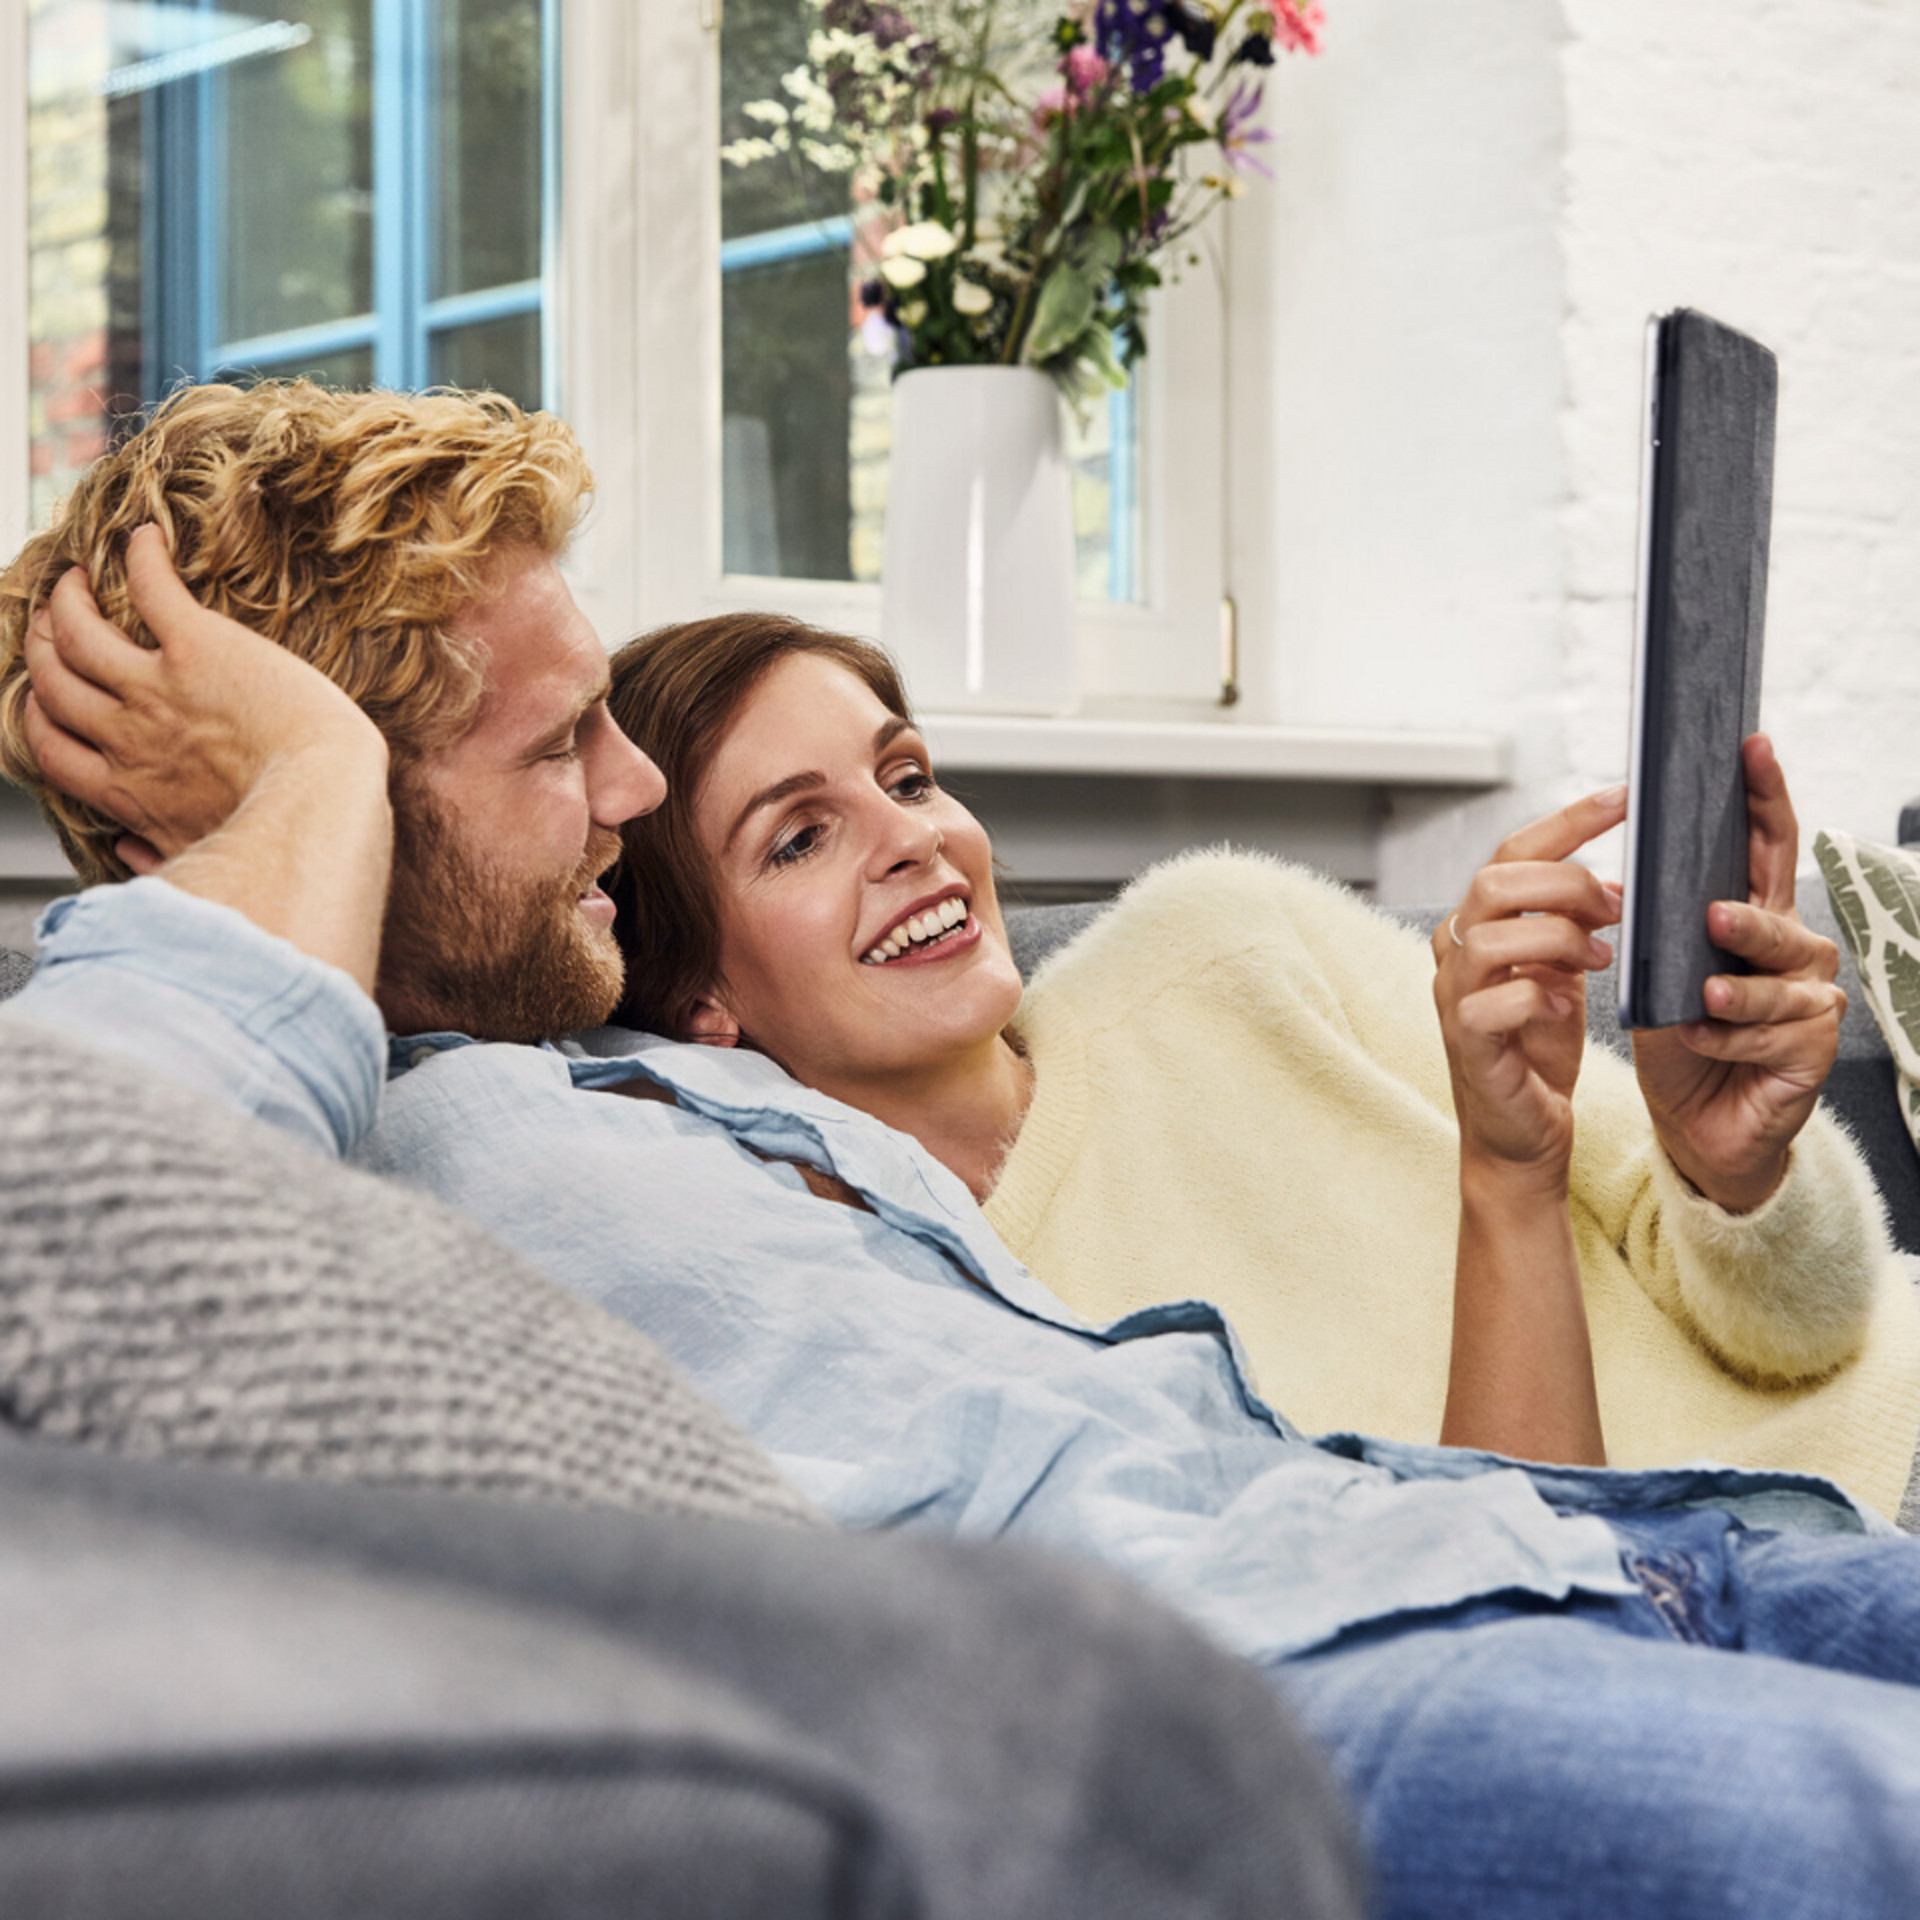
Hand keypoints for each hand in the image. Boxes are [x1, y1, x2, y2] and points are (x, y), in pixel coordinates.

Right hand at [21, 523, 385, 867]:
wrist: (323, 799)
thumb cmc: (281, 834)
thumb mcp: (202, 858)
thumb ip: (157, 853)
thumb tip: (128, 855)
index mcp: (127, 789)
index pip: (51, 747)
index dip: (38, 715)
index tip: (44, 697)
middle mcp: (130, 734)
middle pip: (54, 683)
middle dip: (42, 650)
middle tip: (53, 626)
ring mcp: (158, 686)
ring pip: (79, 632)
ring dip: (68, 601)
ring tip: (74, 580)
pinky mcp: (200, 646)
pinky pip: (151, 589)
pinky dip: (141, 558)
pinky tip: (145, 537)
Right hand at [1433, 787, 1626, 1192]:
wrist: (1521, 1132)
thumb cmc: (1538, 1049)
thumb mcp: (1560, 973)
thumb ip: (1570, 925)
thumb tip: (1615, 882)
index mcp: (1478, 925)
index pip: (1513, 851)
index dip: (1569, 822)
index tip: (1625, 799)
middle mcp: (1454, 952)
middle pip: (1496, 882)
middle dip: (1567, 884)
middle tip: (1616, 907)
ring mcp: (1453, 997)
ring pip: (1491, 936)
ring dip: (1558, 938)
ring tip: (1600, 957)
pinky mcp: (1467, 1043)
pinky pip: (1494, 1002)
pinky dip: (1539, 997)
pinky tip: (1565, 1007)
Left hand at [1631, 734, 1842, 1212]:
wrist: (1696, 1121)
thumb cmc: (1680, 1038)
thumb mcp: (1661, 973)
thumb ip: (1664, 926)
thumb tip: (1639, 878)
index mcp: (1757, 915)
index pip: (1765, 845)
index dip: (1761, 796)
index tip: (1751, 748)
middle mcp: (1795, 950)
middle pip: (1775, 917)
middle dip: (1745, 918)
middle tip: (1712, 917)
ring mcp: (1810, 1001)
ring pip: (1773, 985)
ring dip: (1734, 993)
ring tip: (1702, 998)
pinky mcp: (1812, 1050)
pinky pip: (1768, 1037)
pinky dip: (1727, 1040)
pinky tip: (1700, 1040)